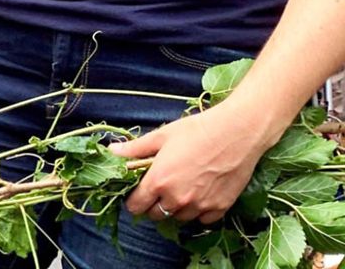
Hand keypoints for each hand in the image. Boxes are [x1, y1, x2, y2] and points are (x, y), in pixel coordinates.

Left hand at [111, 102, 277, 223]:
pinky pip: (203, 219)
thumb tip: (112, 151)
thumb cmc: (196, 130)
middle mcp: (177, 198)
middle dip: (153, 205)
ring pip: (179, 217)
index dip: (133, 201)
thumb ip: (135, 149)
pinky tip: (199, 195)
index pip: (136, 206)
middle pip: (156, 215)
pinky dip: (199, 211)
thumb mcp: (161, 136)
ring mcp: (199, 205)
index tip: (136, 194)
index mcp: (158, 181)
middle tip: (158, 189)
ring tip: (180, 190)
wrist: (236, 133)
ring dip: (175, 208)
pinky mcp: (220, 208)